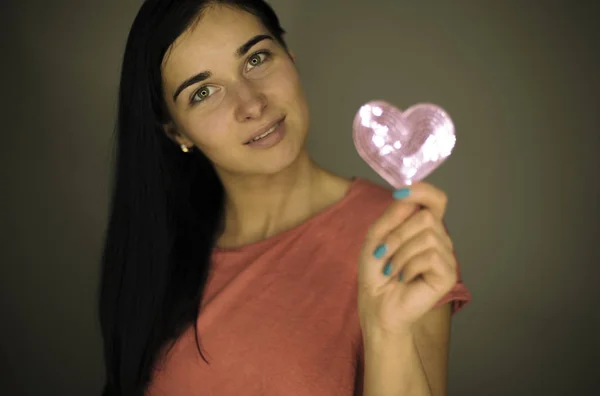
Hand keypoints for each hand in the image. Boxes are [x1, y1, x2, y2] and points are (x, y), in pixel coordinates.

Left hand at [357, 182, 457, 336]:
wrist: (376, 304)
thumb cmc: (376, 272)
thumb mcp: (377, 237)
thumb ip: (393, 215)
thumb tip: (407, 195)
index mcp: (423, 227)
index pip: (435, 199)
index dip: (423, 191)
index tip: (400, 192)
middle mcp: (438, 238)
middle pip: (427, 217)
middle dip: (399, 233)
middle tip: (383, 252)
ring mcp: (446, 256)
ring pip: (428, 236)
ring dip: (401, 252)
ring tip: (391, 269)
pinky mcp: (449, 274)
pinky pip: (431, 256)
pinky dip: (409, 266)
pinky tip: (404, 278)